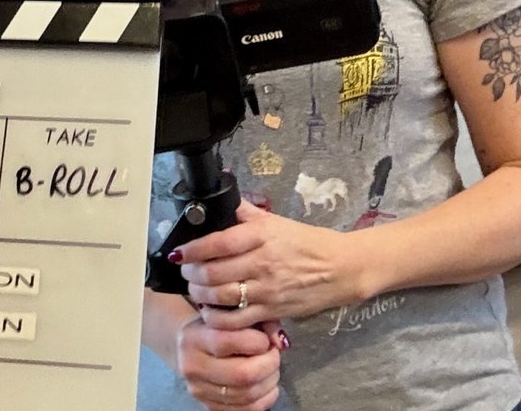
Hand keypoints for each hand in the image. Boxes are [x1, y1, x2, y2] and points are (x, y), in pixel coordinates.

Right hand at [174, 312, 281, 410]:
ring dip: (269, 382)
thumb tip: (279, 341)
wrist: (190, 348)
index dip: (257, 341)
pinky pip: (247, 409)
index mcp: (193, 337)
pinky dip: (266, 399)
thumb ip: (259, 321)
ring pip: (247, 394)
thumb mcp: (232, 314)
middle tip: (274, 355)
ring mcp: (200, 390)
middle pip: (241, 374)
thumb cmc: (217, 327)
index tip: (265, 339)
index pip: (228, 341)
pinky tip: (268, 386)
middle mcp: (192, 366)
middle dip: (268, 365)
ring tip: (272, 369)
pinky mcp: (210, 406)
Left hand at [177, 200, 367, 324]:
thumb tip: (221, 200)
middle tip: (186, 271)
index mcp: (262, 236)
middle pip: (213, 272)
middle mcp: (262, 263)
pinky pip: (236, 321)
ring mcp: (266, 290)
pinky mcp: (272, 311)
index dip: (192, 249)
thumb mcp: (276, 221)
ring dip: (199, 295)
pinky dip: (217, 319)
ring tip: (195, 290)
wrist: (340, 269)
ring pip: (220, 297)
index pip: (217, 243)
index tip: (180, 252)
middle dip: (191, 274)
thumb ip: (246, 212)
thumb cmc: (307, 243)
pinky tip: (211, 312)